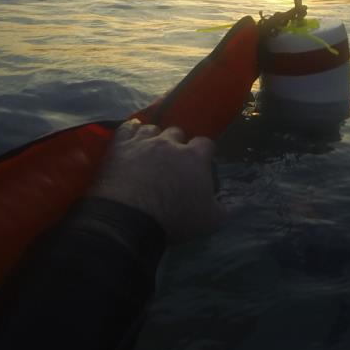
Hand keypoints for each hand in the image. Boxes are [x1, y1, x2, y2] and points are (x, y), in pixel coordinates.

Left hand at [88, 120, 224, 243]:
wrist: (132, 219)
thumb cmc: (175, 219)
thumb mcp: (210, 221)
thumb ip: (222, 209)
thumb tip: (228, 205)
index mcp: (195, 157)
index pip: (205, 144)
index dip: (203, 153)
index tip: (200, 165)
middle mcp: (171, 143)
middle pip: (177, 133)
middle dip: (177, 144)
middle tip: (172, 161)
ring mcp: (144, 141)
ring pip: (152, 129)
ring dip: (154, 137)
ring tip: (150, 150)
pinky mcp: (121, 146)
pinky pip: (127, 128)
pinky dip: (131, 130)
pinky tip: (131, 135)